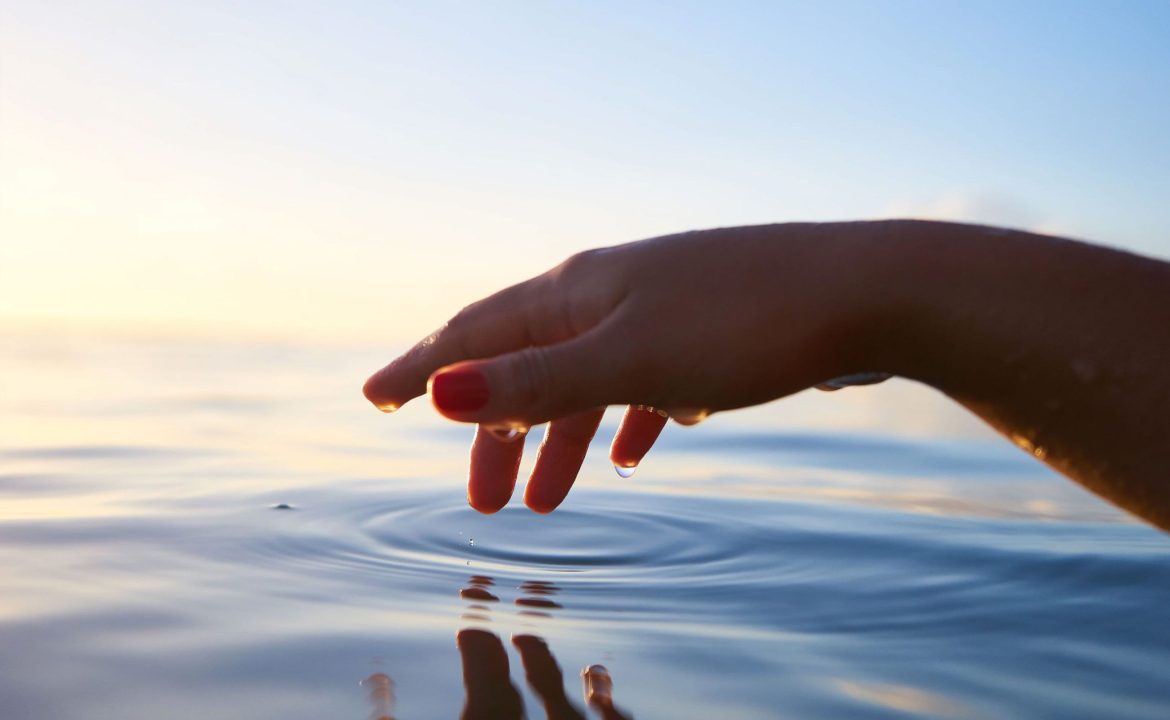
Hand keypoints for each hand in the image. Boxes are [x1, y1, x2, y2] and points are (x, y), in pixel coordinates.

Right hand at [363, 223, 883, 512]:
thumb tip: (441, 389)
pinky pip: (644, 381)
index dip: (421, 369)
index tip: (373, 398)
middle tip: (483, 502)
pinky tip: (637, 451)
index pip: (474, 333)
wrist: (866, 292)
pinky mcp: (707, 331)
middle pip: (527, 365)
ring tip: (550, 503)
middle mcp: (609, 293)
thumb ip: (536, 378)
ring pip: (588, 381)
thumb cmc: (745, 323)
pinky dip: (626, 418)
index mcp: (577, 293)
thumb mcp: (630, 358)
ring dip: (562, 440)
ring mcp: (660, 309)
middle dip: (498, 434)